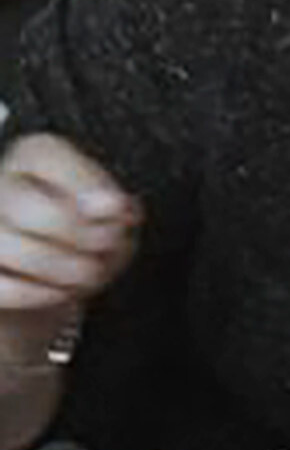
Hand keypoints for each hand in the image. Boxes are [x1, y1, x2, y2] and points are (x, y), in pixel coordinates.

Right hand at [0, 134, 140, 317]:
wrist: (54, 280)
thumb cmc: (87, 238)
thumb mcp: (113, 219)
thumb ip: (114, 207)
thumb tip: (110, 206)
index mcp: (34, 156)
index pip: (46, 155)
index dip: (85, 185)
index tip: (118, 208)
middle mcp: (1, 185)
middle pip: (27, 207)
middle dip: (74, 235)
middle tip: (104, 247)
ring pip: (4, 245)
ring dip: (57, 268)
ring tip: (87, 274)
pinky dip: (34, 294)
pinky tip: (59, 293)